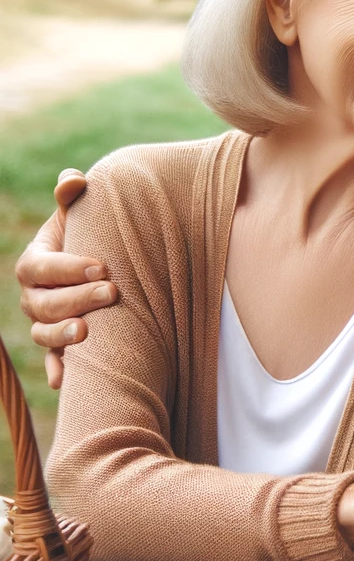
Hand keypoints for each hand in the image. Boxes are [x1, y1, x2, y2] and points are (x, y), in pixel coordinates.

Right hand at [16, 168, 116, 388]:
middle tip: (113, 291)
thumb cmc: (94, 236)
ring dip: (63, 334)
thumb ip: (75, 197)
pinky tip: (68, 381)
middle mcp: (33, 297)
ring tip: (89, 331)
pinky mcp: (61, 346)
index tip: (102, 265)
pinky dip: (60, 371)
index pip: (40, 267)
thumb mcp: (84, 215)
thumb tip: (74, 179)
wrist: (104, 266)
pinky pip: (54, 361)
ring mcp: (44, 323)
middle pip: (42, 303)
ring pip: (43, 334)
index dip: (67, 267)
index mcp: (35, 263)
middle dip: (76, 298)